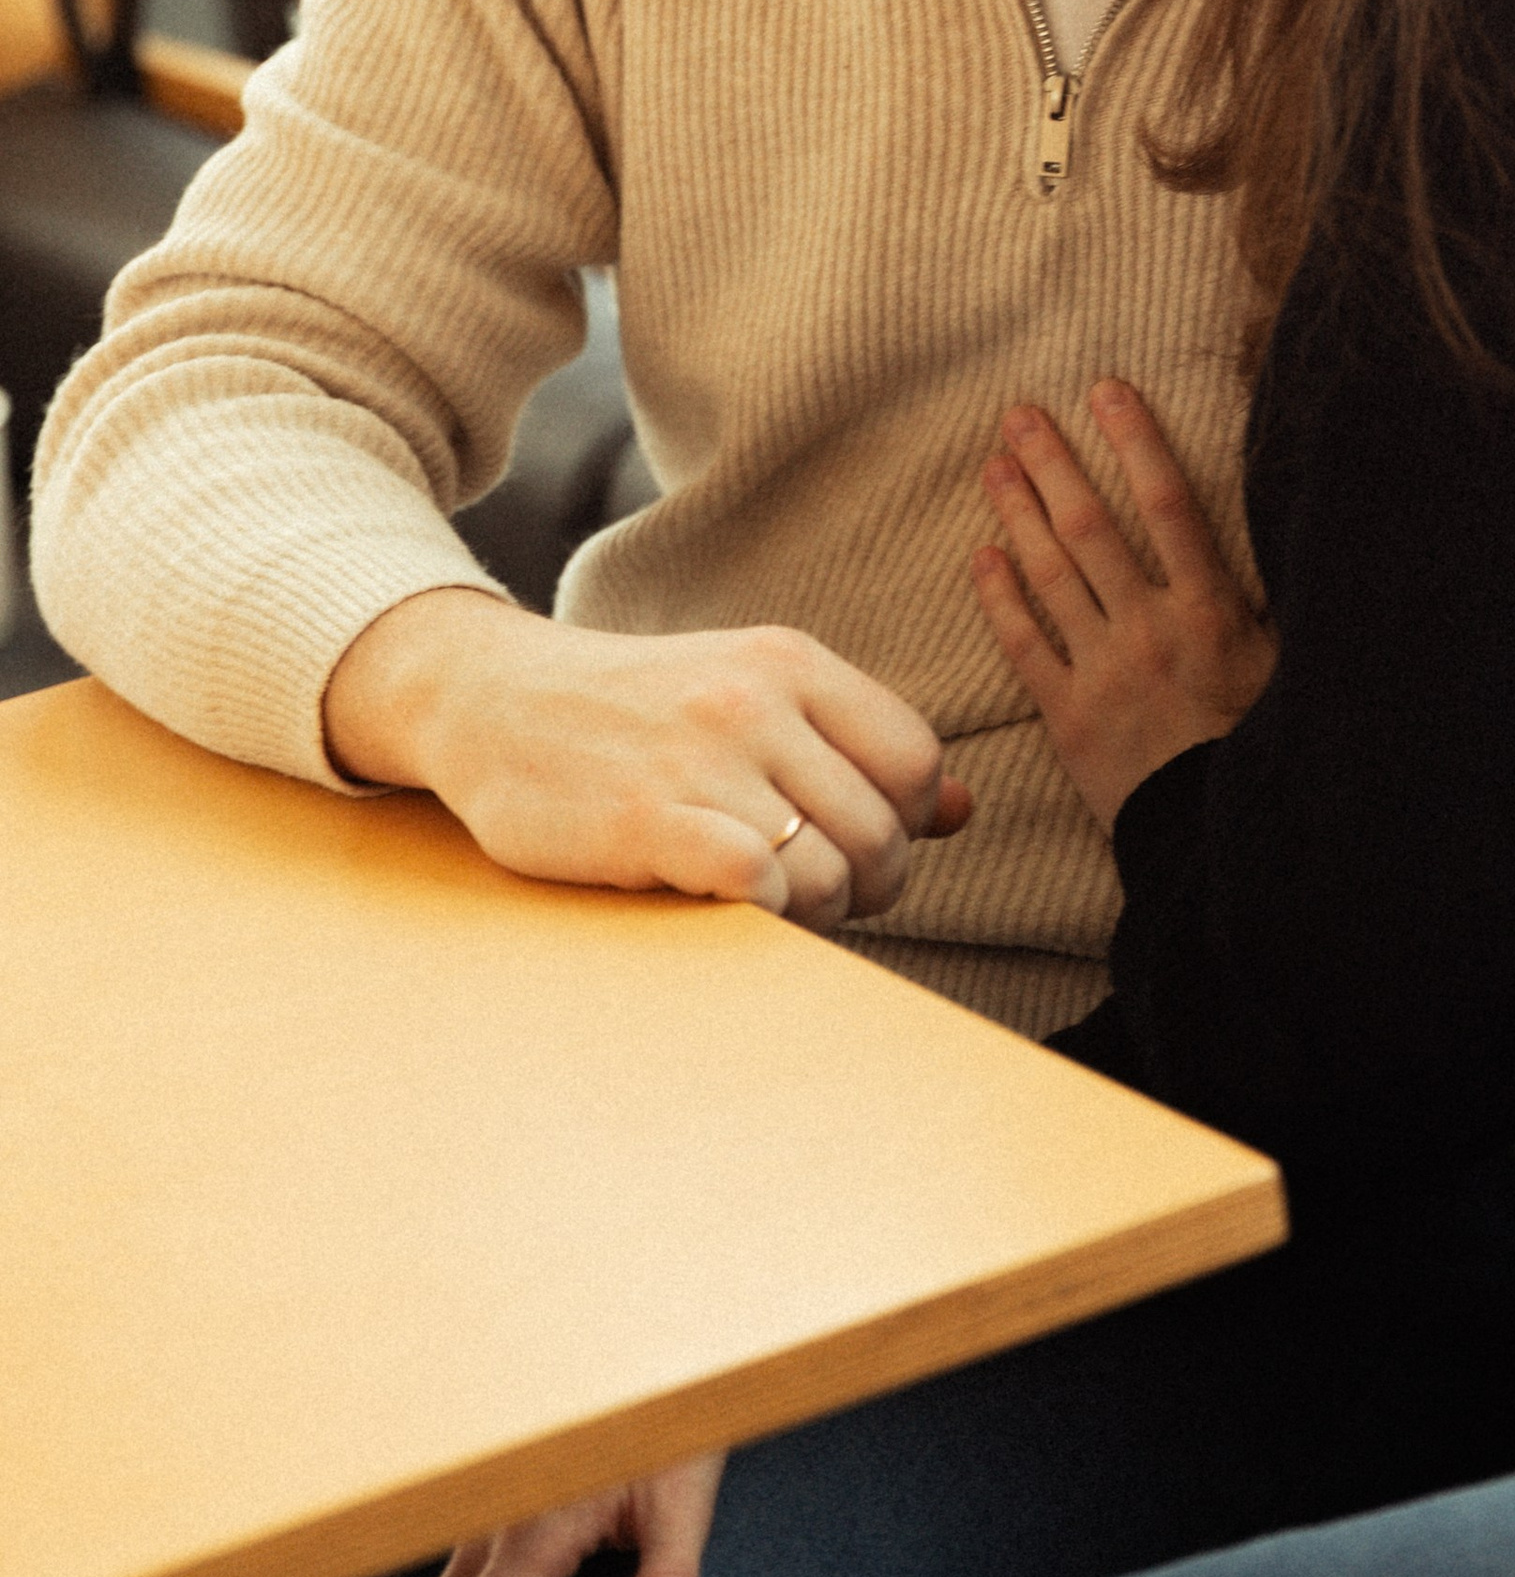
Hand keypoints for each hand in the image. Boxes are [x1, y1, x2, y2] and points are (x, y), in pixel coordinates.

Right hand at [322, 590, 969, 927]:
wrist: (488, 700)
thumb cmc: (635, 713)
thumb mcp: (753, 698)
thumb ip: (857, 748)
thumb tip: (962, 808)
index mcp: (791, 663)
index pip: (916, 760)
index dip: (906, 823)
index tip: (856, 844)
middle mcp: (755, 701)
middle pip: (883, 828)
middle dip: (868, 885)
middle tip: (819, 895)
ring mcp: (701, 759)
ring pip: (832, 868)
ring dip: (819, 913)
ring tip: (777, 905)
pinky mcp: (648, 820)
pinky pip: (761, 884)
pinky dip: (765, 913)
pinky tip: (726, 903)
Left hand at [970, 381, 1273, 828]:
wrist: (1222, 839)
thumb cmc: (1269, 748)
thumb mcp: (1295, 666)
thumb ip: (1276, 600)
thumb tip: (1301, 528)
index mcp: (1214, 611)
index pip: (1168, 504)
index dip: (1135, 441)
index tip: (1106, 391)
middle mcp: (1153, 629)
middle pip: (1092, 526)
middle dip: (1054, 463)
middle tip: (1020, 415)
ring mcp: (1105, 670)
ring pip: (1052, 575)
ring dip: (1020, 513)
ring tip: (997, 464)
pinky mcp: (1069, 715)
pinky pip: (1026, 645)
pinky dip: (1001, 597)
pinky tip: (983, 555)